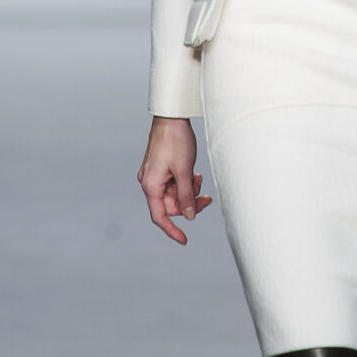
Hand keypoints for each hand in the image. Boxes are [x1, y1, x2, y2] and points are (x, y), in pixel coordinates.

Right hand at [137, 116, 212, 243]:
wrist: (171, 116)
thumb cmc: (176, 140)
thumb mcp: (184, 170)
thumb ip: (186, 196)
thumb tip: (188, 216)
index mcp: (151, 185)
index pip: (160, 217)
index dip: (172, 230)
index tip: (185, 240)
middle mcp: (149, 182)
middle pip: (170, 205)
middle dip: (188, 203)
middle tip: (207, 197)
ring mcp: (154, 174)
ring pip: (174, 193)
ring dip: (188, 190)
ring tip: (200, 178)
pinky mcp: (160, 167)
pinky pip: (173, 182)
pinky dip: (185, 181)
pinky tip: (194, 173)